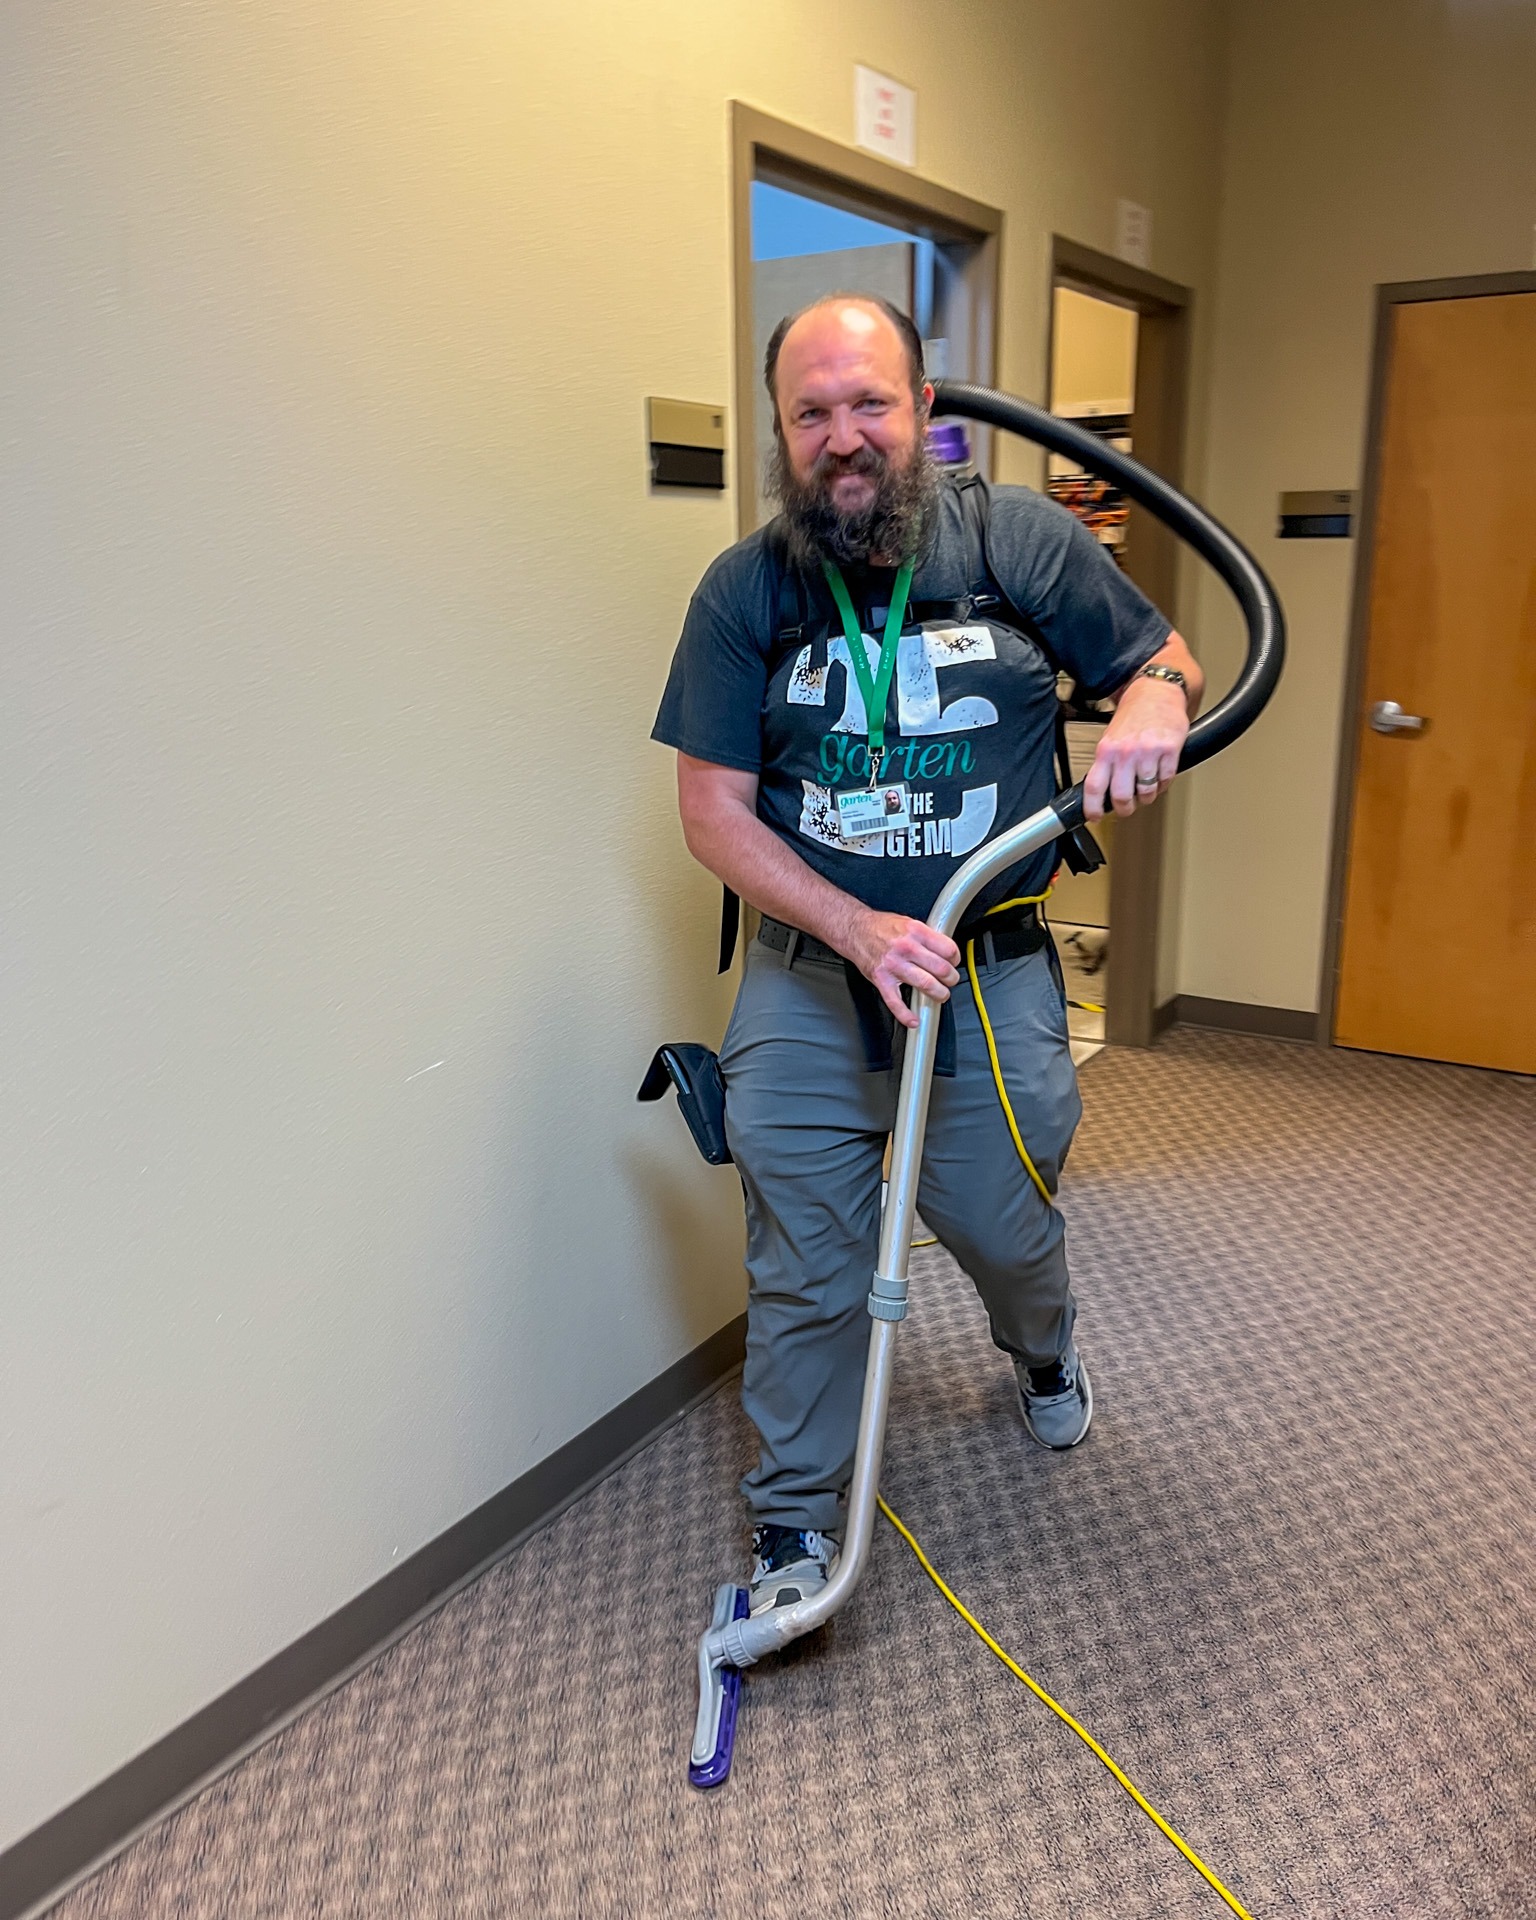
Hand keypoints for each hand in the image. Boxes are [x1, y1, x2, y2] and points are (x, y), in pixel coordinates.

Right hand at [844, 910, 960, 1028]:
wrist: (855, 930)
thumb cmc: (881, 927)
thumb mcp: (908, 922)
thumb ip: (927, 936)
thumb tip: (945, 951)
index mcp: (916, 931)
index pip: (948, 949)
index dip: (955, 959)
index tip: (953, 963)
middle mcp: (906, 948)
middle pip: (941, 969)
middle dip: (951, 979)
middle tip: (950, 980)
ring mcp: (893, 965)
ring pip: (926, 985)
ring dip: (939, 994)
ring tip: (940, 994)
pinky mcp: (881, 979)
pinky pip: (895, 1002)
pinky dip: (905, 1015)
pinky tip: (913, 1020)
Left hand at [1082, 679, 1189, 821]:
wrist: (1157, 692)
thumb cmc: (1134, 716)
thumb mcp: (1110, 738)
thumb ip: (1106, 765)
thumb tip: (1101, 794)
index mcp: (1106, 749)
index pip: (1094, 786)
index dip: (1093, 807)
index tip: (1095, 816)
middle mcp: (1125, 752)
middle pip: (1122, 796)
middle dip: (1125, 808)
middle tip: (1127, 807)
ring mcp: (1148, 752)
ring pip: (1146, 792)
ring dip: (1147, 796)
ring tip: (1146, 787)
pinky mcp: (1170, 750)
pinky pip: (1166, 780)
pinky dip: (1163, 784)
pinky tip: (1159, 775)